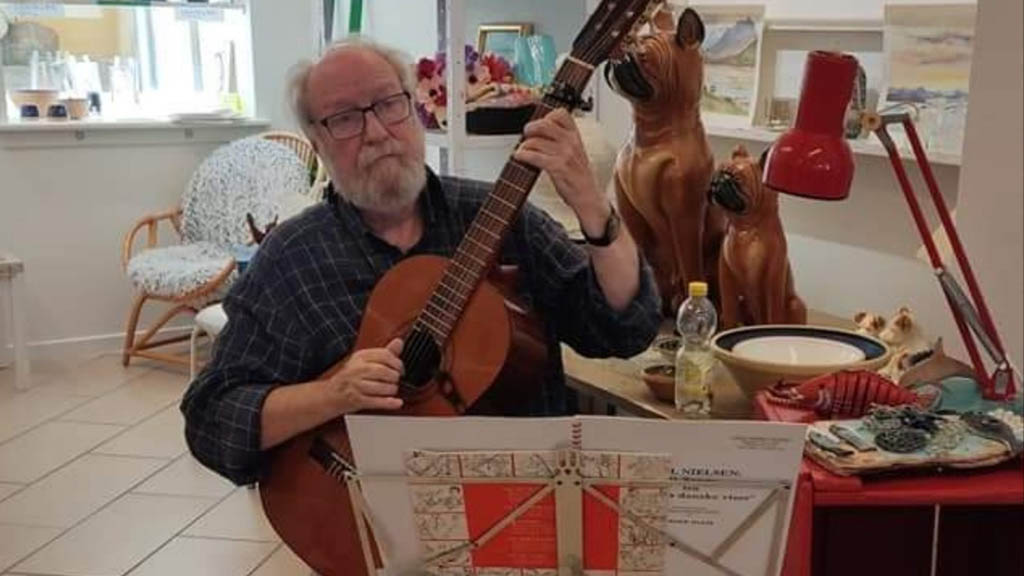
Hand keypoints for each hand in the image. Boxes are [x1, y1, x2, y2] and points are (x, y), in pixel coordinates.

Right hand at [328, 338, 404, 412]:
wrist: (331, 395)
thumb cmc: (351, 377)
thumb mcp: (365, 361)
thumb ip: (384, 352)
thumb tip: (399, 341)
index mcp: (360, 357)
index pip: (385, 355)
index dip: (397, 363)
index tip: (400, 369)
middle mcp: (357, 369)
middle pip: (384, 371)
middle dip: (395, 377)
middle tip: (395, 380)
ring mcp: (356, 385)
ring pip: (383, 387)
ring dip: (392, 390)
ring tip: (391, 390)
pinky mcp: (357, 400)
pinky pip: (377, 401)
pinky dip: (389, 403)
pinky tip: (396, 402)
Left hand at [513, 109, 608, 232]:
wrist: (588, 196)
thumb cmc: (578, 176)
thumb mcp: (575, 152)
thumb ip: (561, 140)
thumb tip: (537, 130)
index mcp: (576, 136)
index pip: (561, 114)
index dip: (546, 116)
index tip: (539, 124)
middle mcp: (571, 142)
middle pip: (544, 124)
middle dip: (530, 128)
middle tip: (525, 135)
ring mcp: (565, 154)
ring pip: (536, 141)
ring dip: (523, 146)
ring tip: (521, 151)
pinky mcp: (558, 167)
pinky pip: (535, 156)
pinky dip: (523, 155)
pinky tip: (520, 158)